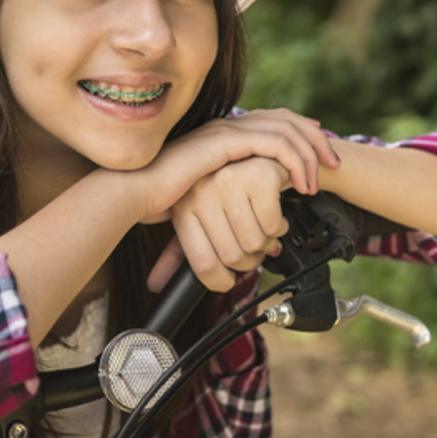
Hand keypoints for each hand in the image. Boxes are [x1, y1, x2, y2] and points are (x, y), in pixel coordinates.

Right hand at [133, 108, 339, 225]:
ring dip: (310, 152)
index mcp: (220, 136)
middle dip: (315, 140)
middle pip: (285, 119)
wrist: (132, 194)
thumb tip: (245, 225)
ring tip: (318, 180)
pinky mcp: (226, 141)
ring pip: (286, 129)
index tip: (317, 157)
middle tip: (332, 164)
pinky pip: (275, 142)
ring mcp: (226, 131)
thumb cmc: (155, 201)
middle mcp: (226, 127)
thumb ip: (222, 202)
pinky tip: (300, 182)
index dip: (299, 134)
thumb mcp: (199, 200)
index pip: (271, 123)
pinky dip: (295, 160)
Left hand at [149, 156, 289, 291]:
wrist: (259, 153)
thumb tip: (157, 284)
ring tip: (260, 225)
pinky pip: (274, 226)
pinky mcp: (258, 176)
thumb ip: (177, 252)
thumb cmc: (229, 189)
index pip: (203, 264)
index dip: (220, 281)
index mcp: (183, 206)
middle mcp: (202, 192)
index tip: (228, 280)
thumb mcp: (198, 217)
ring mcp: (229, 181)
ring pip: (256, 243)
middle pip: (232, 257)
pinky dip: (280, 226)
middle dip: (250, 260)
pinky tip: (272, 212)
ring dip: (267, 242)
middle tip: (252, 246)